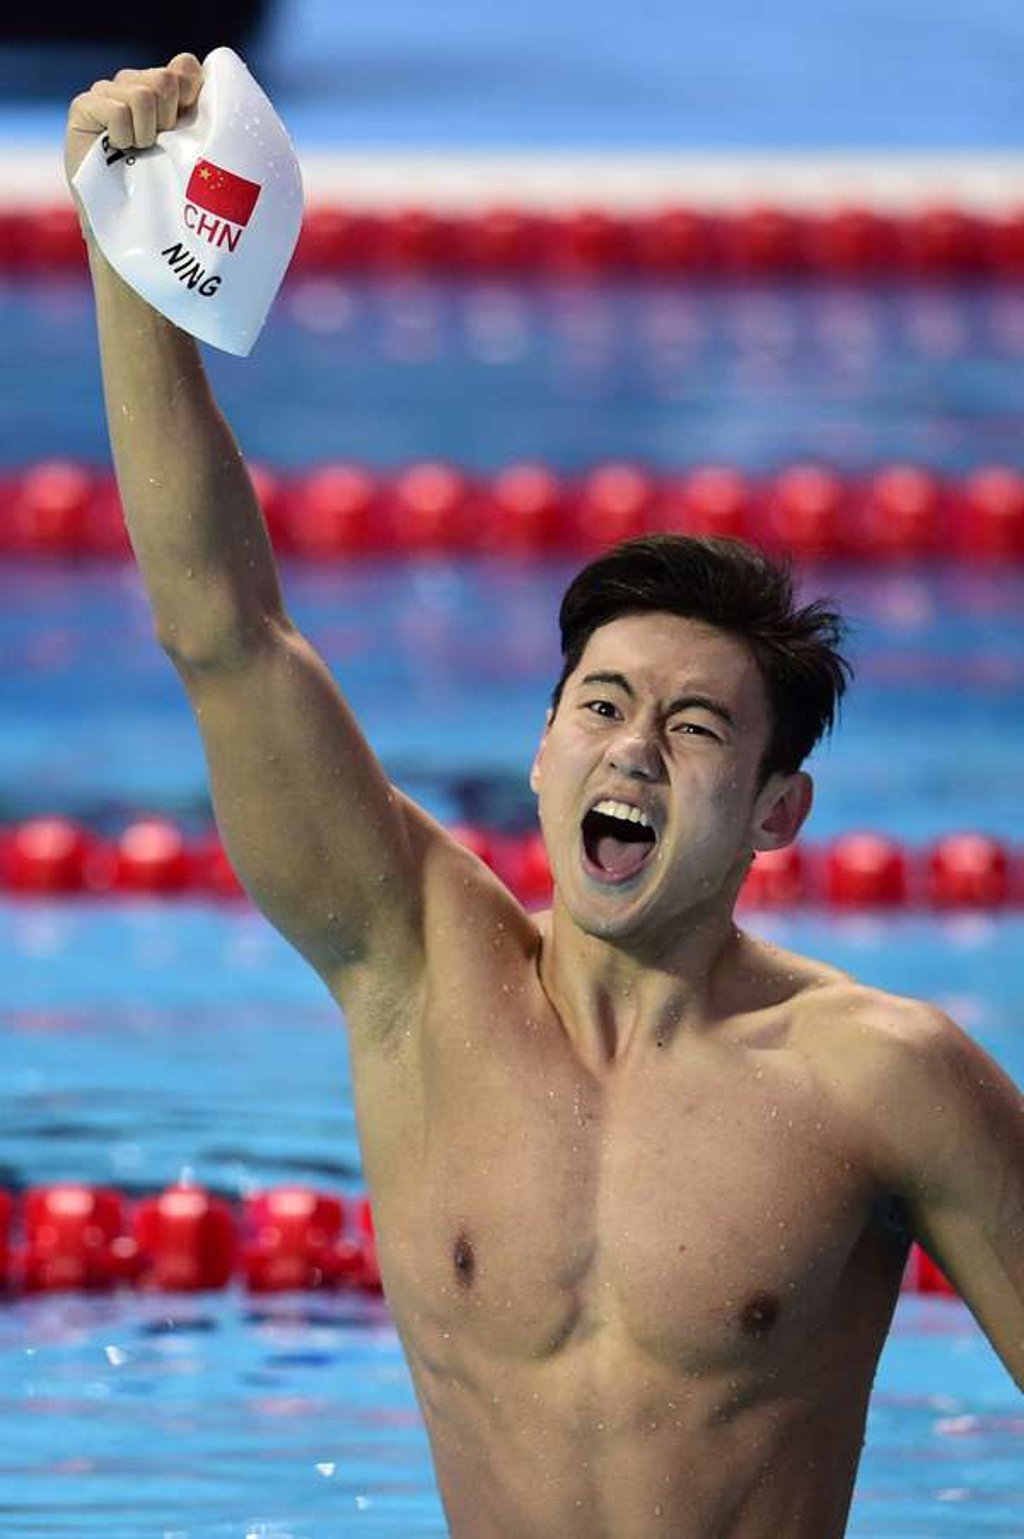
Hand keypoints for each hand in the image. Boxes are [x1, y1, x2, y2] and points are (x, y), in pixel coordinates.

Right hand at [64, 54, 203, 184]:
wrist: (126, 220)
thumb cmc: (162, 187)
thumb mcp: (191, 150)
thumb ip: (200, 117)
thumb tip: (213, 88)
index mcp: (162, 90)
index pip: (185, 66)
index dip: (190, 93)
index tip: (182, 126)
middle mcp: (134, 83)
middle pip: (165, 79)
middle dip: (167, 120)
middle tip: (156, 144)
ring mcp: (106, 92)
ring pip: (143, 95)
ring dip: (145, 133)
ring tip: (136, 150)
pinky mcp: (84, 106)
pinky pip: (118, 111)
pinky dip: (123, 136)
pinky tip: (116, 148)